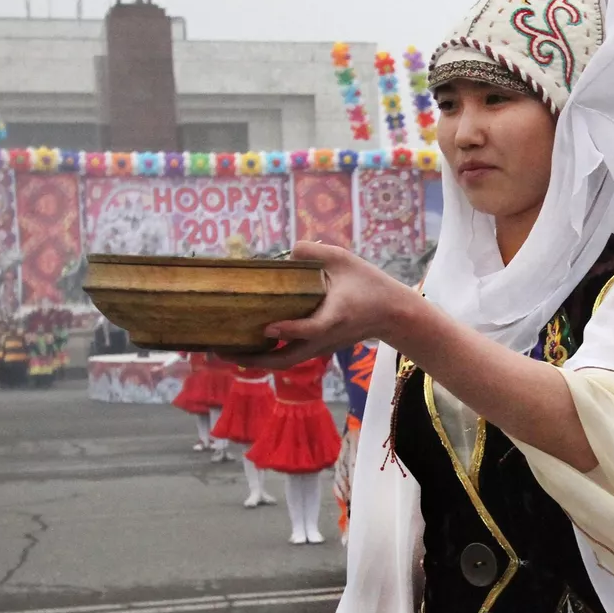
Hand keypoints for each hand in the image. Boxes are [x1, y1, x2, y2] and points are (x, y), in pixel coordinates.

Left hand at [226, 242, 414, 369]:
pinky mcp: (319, 348)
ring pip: (285, 361)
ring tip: (224, 350)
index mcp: (335, 317)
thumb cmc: (369, 284)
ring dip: (255, 359)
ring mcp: (322, 347)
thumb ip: (313, 252)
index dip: (289, 329)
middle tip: (220, 350)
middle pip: (287, 359)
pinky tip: (246, 342)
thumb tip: (285, 251)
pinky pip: (289, 355)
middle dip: (252, 358)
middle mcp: (326, 338)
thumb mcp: (344, 259)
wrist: (392, 313)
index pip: (311, 329)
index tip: (266, 326)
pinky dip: (266, 353)